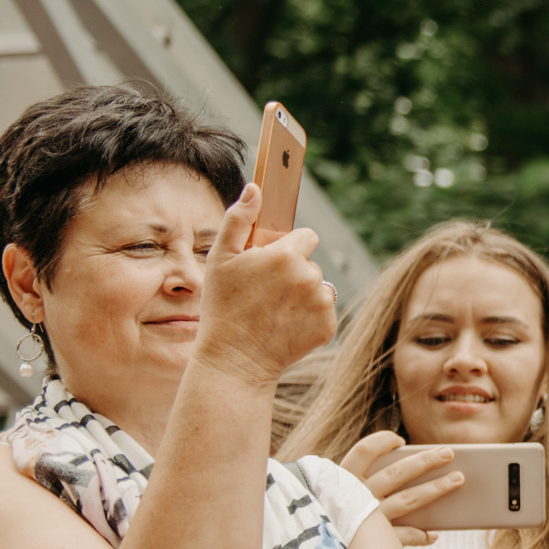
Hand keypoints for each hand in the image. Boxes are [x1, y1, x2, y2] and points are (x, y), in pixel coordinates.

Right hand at [198, 184, 336, 385]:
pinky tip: (285, 325)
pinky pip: (323, 311)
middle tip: (266, 291)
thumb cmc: (222, 306)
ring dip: (303, 294)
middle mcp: (311, 276)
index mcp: (287, 255)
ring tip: (274, 310)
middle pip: (311, 263)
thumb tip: (256, 188)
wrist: (235, 359)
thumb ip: (239, 219)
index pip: (307, 236)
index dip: (290, 247)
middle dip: (294, 272)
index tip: (274, 260)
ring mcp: (322, 303)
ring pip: (319, 287)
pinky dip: (308, 317)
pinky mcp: (328, 326)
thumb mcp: (220, 259)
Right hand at [339, 431, 463, 545]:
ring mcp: (366, 522)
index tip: (399, 440)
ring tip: (457, 479)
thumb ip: (366, 485)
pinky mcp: (374, 545)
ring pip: (408, 500)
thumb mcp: (341, 500)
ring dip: (435, 488)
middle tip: (449, 453)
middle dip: (425, 461)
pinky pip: (405, 536)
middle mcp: (354, 498)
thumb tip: (410, 468)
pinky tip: (433, 535)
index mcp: (342, 482)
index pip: (363, 452)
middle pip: (396, 473)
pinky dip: (421, 534)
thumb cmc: (334, 524)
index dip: (382, 442)